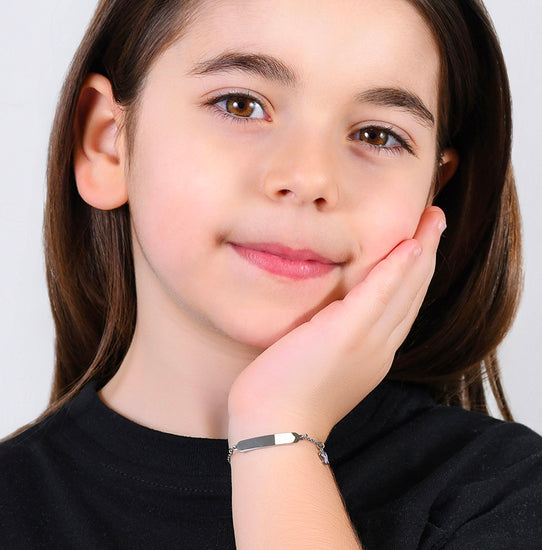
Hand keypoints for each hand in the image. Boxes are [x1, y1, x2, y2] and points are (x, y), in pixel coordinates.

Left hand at [228, 206, 445, 441]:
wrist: (275, 428)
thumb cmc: (285, 398)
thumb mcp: (318, 365)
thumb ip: (332, 341)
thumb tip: (323, 322)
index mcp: (372, 355)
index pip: (400, 307)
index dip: (413, 275)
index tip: (419, 246)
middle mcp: (379, 348)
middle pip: (411, 294)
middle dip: (427, 255)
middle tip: (436, 221)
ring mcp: (367, 341)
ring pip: (405, 289)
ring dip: (422, 250)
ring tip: (434, 219)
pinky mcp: (348, 333)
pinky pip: (381, 293)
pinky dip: (399, 267)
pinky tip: (412, 243)